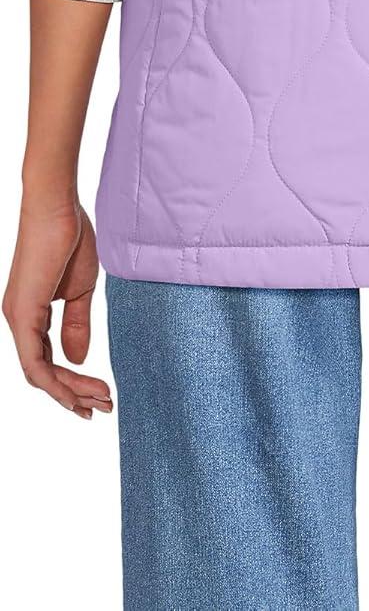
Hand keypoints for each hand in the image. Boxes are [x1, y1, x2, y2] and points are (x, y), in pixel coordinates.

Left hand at [3, 201, 112, 420]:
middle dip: (74, 394)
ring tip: (100, 401)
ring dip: (69, 392)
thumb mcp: (81, 291)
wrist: (59, 209)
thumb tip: (76, 359)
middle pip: (43, 374)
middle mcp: (19, 321)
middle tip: (103, 407)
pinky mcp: (22, 314)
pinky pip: (35, 362)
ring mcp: (18, 319)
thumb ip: (77, 325)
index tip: (100, 394)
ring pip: (39, 374)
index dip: (72, 383)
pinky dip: (56, 382)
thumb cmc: (70, 239)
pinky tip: (77, 391)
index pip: (48, 362)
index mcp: (32, 315)